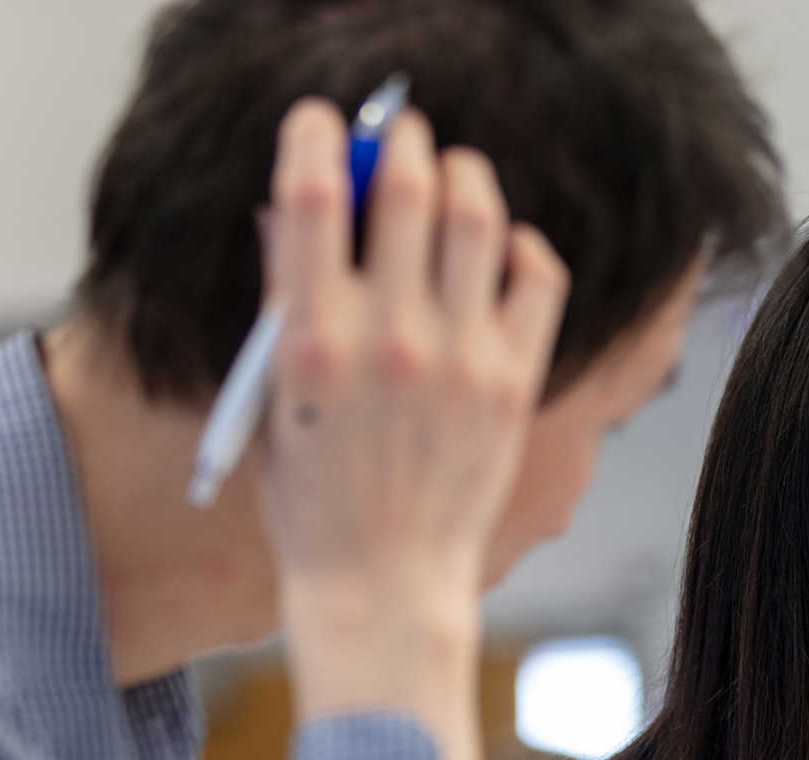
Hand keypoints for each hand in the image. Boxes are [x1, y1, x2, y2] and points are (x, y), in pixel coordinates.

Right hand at [255, 98, 568, 653]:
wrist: (381, 587)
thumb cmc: (315, 503)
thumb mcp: (270, 403)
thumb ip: (281, 306)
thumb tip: (288, 215)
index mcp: (310, 338)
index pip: (311, 193)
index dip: (317, 136)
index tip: (321, 123)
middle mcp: (387, 338)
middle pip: (405, 187)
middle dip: (401, 142)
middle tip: (401, 136)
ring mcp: (458, 359)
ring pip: (478, 217)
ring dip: (465, 177)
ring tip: (456, 178)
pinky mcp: (513, 383)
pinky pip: (538, 277)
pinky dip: (524, 246)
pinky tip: (505, 252)